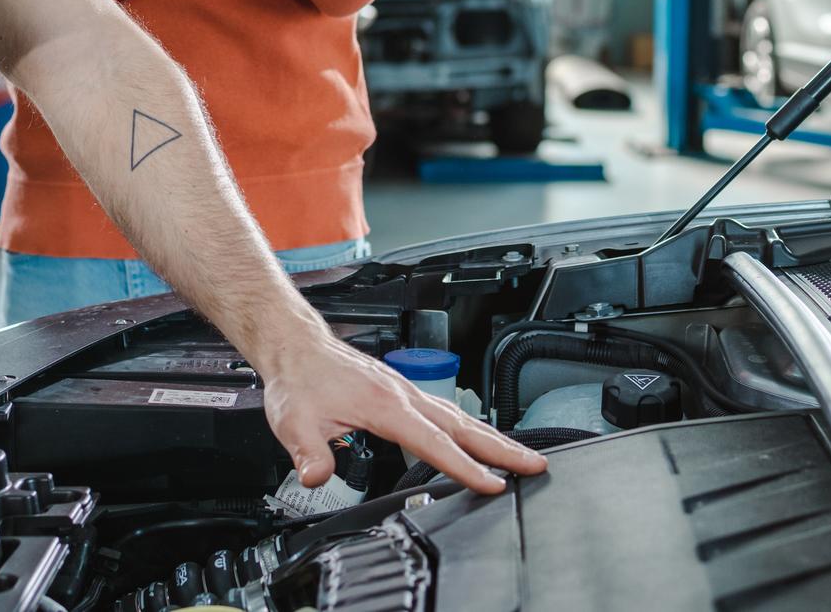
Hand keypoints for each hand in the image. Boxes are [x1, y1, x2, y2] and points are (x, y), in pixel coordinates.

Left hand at [260, 329, 548, 494]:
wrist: (296, 345)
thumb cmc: (298, 379)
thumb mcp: (293, 421)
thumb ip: (308, 453)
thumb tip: (316, 477)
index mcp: (385, 405)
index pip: (435, 443)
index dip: (466, 467)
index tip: (494, 484)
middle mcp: (403, 395)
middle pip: (463, 426)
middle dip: (502, 448)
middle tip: (536, 466)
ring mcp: (405, 391)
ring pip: (459, 416)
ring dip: (492, 437)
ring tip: (520, 456)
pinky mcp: (400, 391)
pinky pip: (445, 410)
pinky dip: (469, 426)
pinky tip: (476, 437)